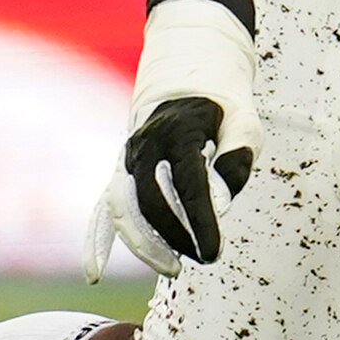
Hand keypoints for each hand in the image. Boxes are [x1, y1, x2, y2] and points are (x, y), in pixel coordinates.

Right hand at [84, 0, 264, 279]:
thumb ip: (237, 158)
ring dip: (143, 244)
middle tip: (202, 259)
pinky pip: (105, 206)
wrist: (187, 68)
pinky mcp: (123, 168)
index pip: (189, 190)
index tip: (214, 253)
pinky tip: (94, 272)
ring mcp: (128, 157)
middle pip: (151, 203)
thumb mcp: (246, 121)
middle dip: (175, 239)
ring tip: (171, 267)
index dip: (202, 226)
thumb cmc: (224, 101)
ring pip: (123, 208)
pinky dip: (98, 239)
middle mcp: (145, 145)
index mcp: (178, 133)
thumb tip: (220, 204)